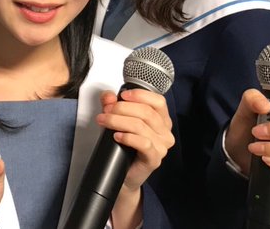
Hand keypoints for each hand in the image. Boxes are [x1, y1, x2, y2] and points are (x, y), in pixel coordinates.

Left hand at [97, 89, 173, 227]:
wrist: (125, 174)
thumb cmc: (124, 146)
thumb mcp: (117, 119)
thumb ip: (112, 104)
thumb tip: (108, 96)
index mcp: (162, 119)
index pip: (158, 101)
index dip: (140, 95)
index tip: (122, 95)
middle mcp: (165, 132)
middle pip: (146, 112)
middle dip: (122, 108)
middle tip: (106, 110)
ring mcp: (162, 147)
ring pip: (141, 126)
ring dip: (118, 121)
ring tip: (104, 121)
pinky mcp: (154, 159)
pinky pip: (144, 144)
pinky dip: (128, 137)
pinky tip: (117, 137)